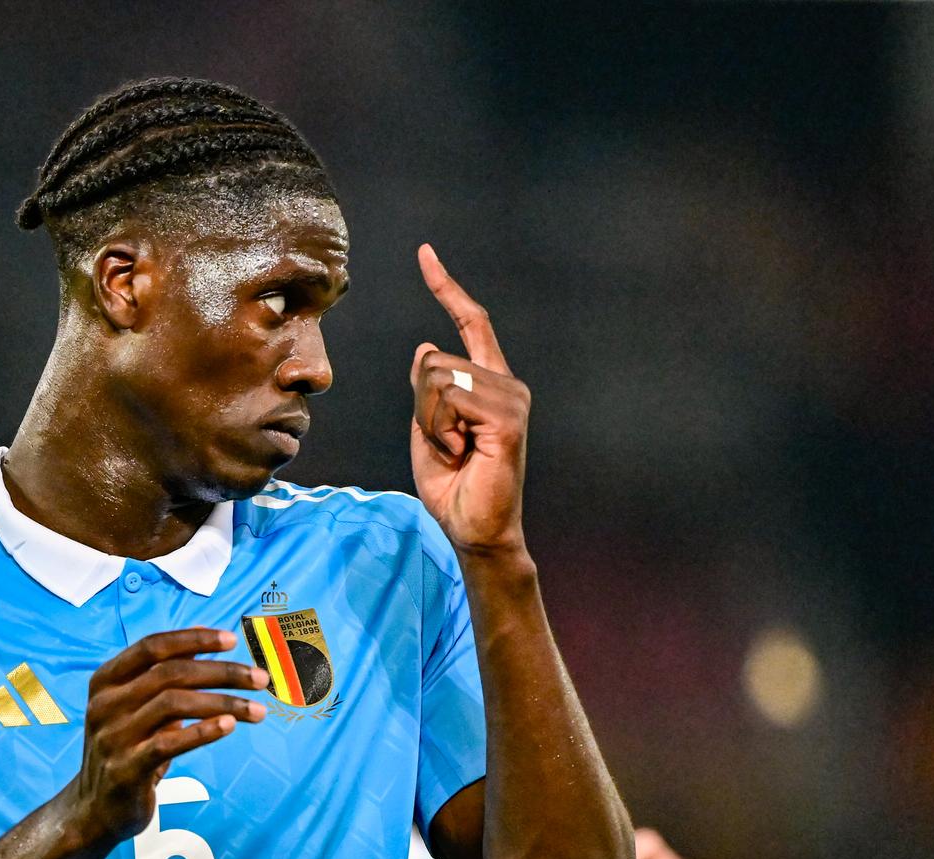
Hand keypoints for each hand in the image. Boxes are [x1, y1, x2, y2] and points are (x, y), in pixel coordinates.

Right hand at [61, 628, 268, 848]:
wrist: (95, 808)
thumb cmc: (127, 748)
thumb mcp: (138, 705)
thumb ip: (165, 671)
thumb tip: (202, 632)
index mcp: (106, 681)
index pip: (152, 647)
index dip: (194, 639)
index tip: (233, 639)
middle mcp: (105, 704)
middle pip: (170, 673)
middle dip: (222, 672)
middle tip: (260, 678)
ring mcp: (113, 737)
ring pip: (174, 704)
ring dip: (223, 703)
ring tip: (258, 710)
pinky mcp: (126, 769)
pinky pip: (168, 744)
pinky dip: (203, 731)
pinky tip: (230, 725)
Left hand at [408, 244, 529, 556]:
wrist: (473, 529)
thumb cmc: (453, 485)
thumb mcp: (427, 429)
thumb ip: (426, 390)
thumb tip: (425, 348)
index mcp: (491, 381)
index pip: (470, 323)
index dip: (447, 288)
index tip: (426, 253)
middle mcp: (507, 383)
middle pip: (434, 361)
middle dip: (421, 408)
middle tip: (446, 445)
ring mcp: (512, 399)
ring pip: (437, 379)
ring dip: (431, 423)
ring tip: (456, 451)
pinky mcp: (508, 419)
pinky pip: (450, 401)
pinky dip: (442, 432)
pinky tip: (463, 455)